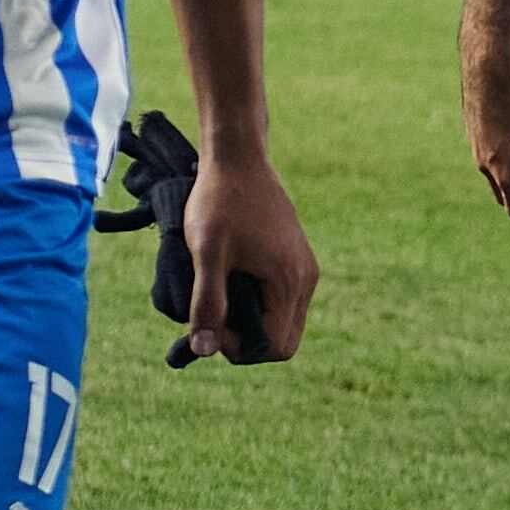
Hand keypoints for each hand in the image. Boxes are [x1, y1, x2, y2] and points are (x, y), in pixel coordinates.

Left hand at [172, 138, 315, 365]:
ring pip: (285, 321)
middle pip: (284, 341)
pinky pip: (285, 301)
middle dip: (248, 339)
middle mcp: (306, 279)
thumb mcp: (206, 253)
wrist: (238, 158)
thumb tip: (203, 350)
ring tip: (222, 293)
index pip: (275, 347)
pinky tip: (234, 279)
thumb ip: (207, 303)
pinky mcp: (298, 258)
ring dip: (253, 321)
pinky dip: (260, 304)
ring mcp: (305, 268)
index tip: (210, 320)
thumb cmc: (219, 202)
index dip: (239, 347)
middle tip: (215, 313)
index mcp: (289, 281)